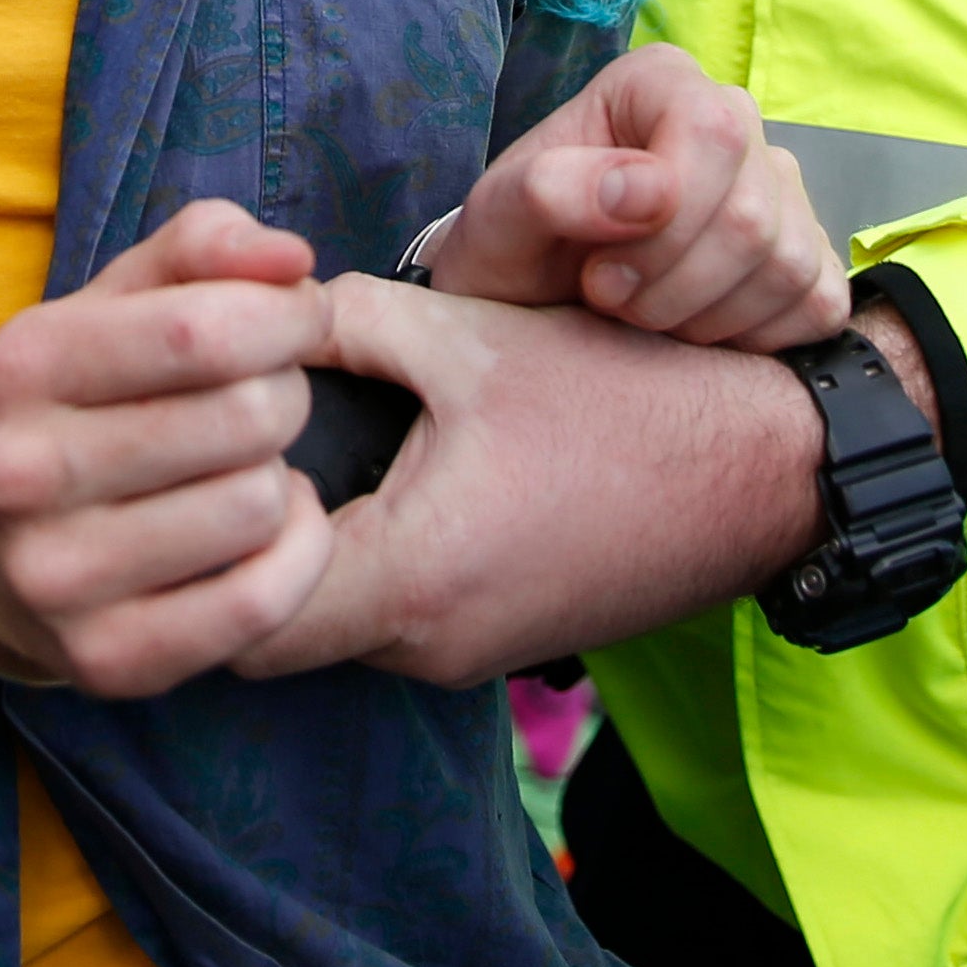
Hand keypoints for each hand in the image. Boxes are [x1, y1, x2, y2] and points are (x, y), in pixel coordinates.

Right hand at [0, 197, 336, 697]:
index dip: (289, 314)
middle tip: (260, 401)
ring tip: (236, 470)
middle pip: (248, 418)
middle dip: (284, 395)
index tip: (299, 316)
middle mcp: (19, 474)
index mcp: (22, 363)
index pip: (205, 327)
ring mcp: (55, 579)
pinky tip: (263, 532)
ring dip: (280, 478)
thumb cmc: (78, 396)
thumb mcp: (118, 297)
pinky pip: (261, 603)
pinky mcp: (105, 660)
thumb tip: (293, 261)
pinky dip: (295, 556)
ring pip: (260, 508)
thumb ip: (207, 247)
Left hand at [235, 272, 826, 689]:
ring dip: (302, 557)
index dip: (206, 529)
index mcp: (408, 576)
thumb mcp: (469, 336)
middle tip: (231, 451)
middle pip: (270, 628)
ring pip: (328, 629)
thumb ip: (343, 318)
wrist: (760, 471)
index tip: (213, 451)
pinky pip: (387, 624)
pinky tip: (367, 481)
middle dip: (238, 551)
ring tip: (294, 456)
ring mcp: (463, 658)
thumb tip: (253, 307)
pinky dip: (359, 567)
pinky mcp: (494, 649)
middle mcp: (426, 644)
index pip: (236, 608)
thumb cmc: (621, 397)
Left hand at [421, 45, 849, 349]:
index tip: (598, 271)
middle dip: (671, 285)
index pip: (713, 131)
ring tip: (641, 313)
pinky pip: (817, 306)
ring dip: (703, 320)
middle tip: (608, 300)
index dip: (663, 221)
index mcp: (660, 83)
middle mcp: (734, 121)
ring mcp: (782, 190)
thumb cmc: (516, 251)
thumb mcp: (497, 222)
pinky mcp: (810, 258)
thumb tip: (647, 190)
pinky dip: (751, 342)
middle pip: (752, 214)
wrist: (536, 308)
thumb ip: (548, 191)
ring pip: (787, 266)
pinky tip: (691, 330)